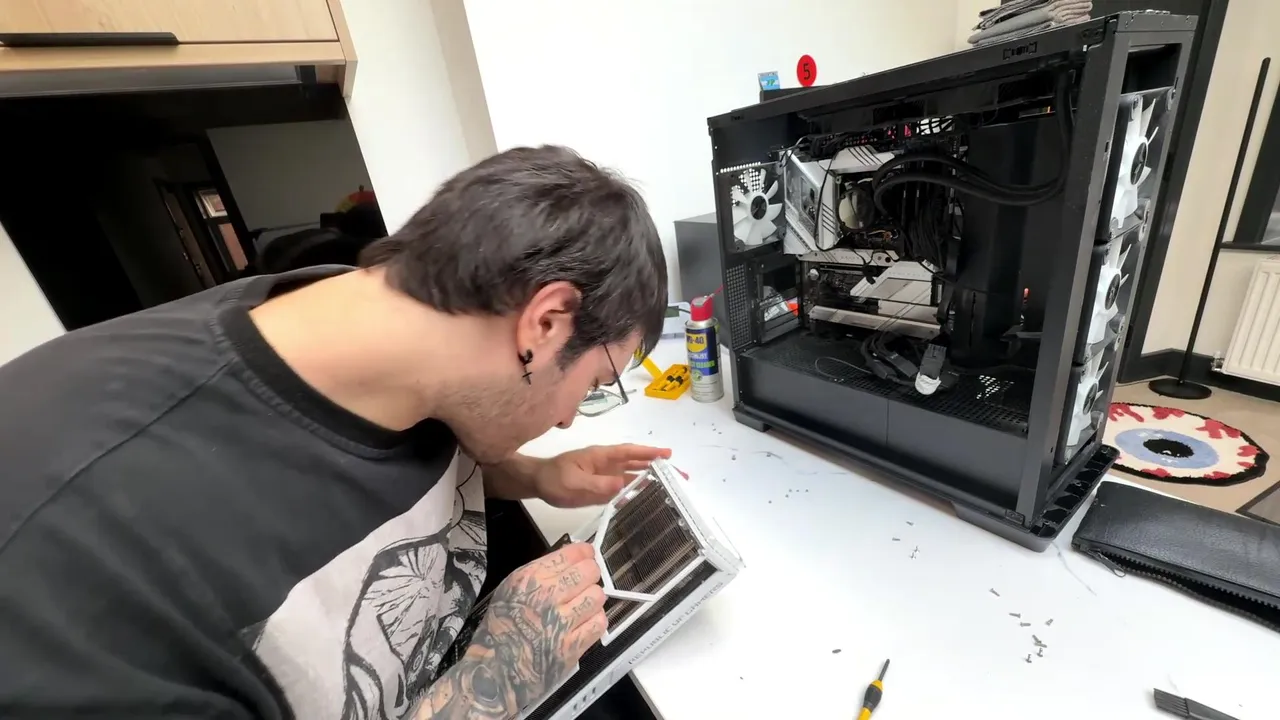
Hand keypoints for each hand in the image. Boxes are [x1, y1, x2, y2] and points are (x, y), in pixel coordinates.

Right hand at [417, 544, 605, 718]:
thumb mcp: (509, 591)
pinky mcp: (571, 647)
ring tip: (585, 604)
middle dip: (591, 574)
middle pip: (588, 572)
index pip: (570, 555)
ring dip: (593, 599)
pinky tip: (585, 622)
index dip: (584, 553)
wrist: (493, 673)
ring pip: (597, 597)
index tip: (588, 555)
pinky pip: (598, 624)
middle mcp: (545, 596)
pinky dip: (595, 621)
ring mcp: (560, 622)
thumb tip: (569, 561)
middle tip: (588, 580)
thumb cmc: (499, 631)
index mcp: (529, 579)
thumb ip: (539, 575)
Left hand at [535, 444, 671, 507]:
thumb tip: (622, 485)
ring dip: (650, 482)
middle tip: (680, 476)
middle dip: (658, 468)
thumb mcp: (574, 482)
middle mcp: (607, 465)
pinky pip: (622, 492)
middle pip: (636, 465)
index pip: (629, 453)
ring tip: (671, 489)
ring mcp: (605, 478)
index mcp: (602, 457)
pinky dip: (636, 495)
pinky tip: (647, 502)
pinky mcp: (601, 490)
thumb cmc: (554, 478)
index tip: (667, 456)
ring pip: (632, 479)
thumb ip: (597, 484)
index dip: (648, 454)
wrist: (537, 483)